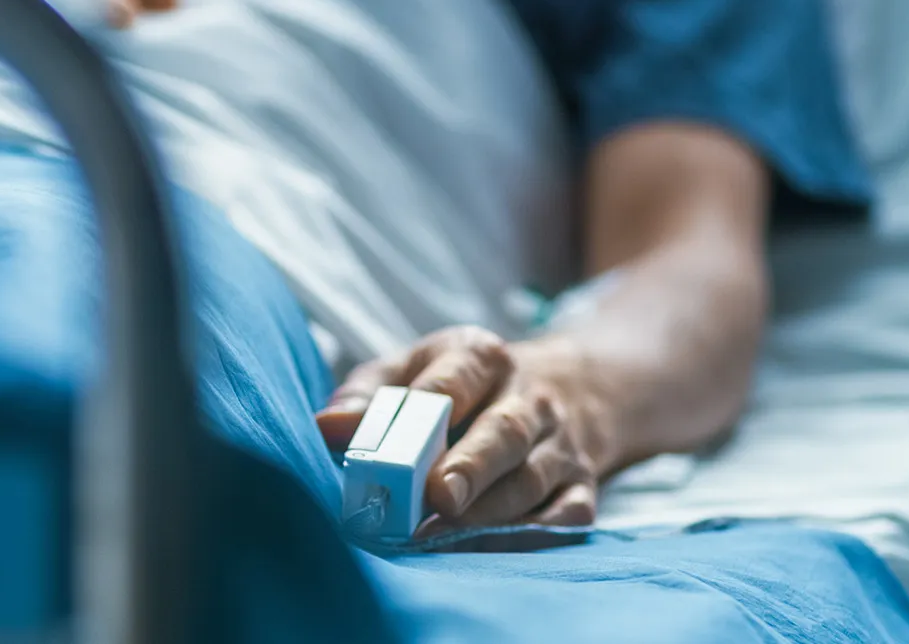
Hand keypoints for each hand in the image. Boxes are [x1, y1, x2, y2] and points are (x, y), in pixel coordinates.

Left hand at [316, 327, 615, 528]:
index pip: (456, 378)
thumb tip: (326, 428)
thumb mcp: (412, 369)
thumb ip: (367, 396)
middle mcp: (529, 398)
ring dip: (488, 512)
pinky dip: (528, 537)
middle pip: (503, 431)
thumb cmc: (462, 387)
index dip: (428, 407)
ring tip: (441, 536)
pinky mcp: (581, 486)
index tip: (399, 445)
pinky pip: (564, 517)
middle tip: (439, 497)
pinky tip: (486, 551)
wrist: (567, 388)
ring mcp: (560, 444)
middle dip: (471, 466)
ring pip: (531, 479)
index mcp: (482, 357)